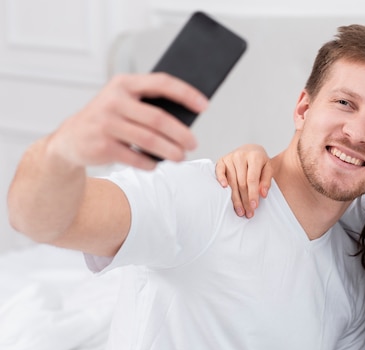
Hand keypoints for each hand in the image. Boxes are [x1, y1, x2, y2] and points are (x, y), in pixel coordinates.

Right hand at [46, 72, 207, 169]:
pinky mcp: (102, 145)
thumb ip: (149, 105)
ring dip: (170, 151)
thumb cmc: (109, 119)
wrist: (71, 139)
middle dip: (181, 133)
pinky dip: (150, 163)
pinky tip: (156, 164)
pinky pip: (135, 157)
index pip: (161, 83)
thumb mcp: (124, 103)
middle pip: (158, 118)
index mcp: (124, 84)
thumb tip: (186, 120)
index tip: (205, 105)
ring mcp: (106, 123)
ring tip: (181, 157)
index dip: (186, 94)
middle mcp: (113, 100)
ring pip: (149, 140)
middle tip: (193, 143)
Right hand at [215, 144, 271, 217]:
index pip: (252, 179)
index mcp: (254, 156)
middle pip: (241, 183)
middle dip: (245, 200)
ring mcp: (230, 157)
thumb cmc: (260, 162)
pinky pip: (219, 170)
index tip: (254, 206)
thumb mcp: (268, 168)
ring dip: (235, 198)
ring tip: (240, 210)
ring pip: (231, 181)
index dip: (253, 194)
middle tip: (248, 212)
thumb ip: (266, 181)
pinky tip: (224, 189)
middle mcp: (241, 156)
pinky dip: (220, 179)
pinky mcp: (222, 160)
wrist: (251, 149)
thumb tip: (262, 194)